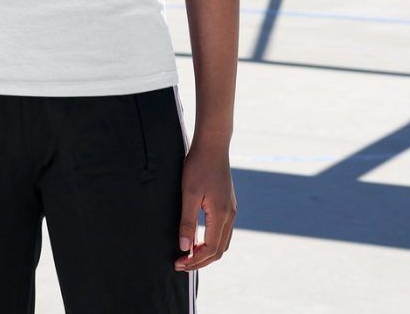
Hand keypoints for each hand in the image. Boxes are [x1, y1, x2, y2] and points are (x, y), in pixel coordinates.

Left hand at [175, 143, 235, 270]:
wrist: (213, 145)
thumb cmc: (199, 166)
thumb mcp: (189, 193)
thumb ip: (187, 221)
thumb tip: (184, 248)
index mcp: (221, 215)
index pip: (210, 249)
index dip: (194, 260)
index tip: (178, 263)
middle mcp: (230, 215)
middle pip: (218, 250)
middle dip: (200, 261)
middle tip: (180, 264)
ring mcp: (231, 210)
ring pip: (223, 242)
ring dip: (207, 253)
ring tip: (188, 256)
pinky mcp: (228, 204)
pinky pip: (223, 231)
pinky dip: (212, 241)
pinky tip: (198, 239)